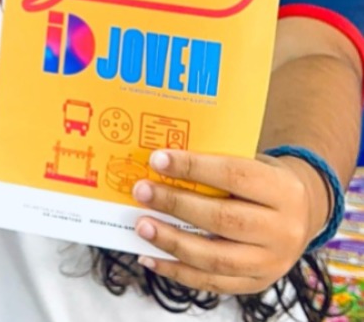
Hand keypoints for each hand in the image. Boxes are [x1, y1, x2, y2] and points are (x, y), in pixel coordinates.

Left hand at [131, 150, 318, 293]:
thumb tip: (160, 163)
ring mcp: (272, 263)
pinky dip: (177, 272)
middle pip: (223, 219)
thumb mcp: (251, 162)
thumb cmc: (261, 180)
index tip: (158, 160)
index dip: (193, 167)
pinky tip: (150, 258)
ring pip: (216, 257)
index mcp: (282, 190)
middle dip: (176, 204)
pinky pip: (212, 283)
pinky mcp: (257, 284)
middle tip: (141, 192)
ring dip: (172, 242)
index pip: (234, 175)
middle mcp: (283, 230)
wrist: (302, 213)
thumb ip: (215, 163)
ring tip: (142, 226)